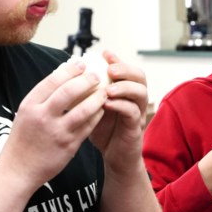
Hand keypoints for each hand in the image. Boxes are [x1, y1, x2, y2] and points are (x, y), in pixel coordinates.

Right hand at [0, 59, 105, 189]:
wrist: (18, 170)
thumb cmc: (23, 139)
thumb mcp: (26, 113)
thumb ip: (42, 97)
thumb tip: (63, 75)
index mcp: (30, 105)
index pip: (53, 80)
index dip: (70, 69)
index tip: (81, 64)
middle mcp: (43, 117)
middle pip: (69, 91)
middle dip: (87, 80)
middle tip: (97, 76)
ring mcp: (57, 132)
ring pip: (84, 109)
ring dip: (97, 98)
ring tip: (104, 91)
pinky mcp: (69, 145)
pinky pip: (88, 126)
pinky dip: (97, 115)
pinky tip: (102, 109)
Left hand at [87, 51, 149, 171]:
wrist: (112, 156)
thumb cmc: (103, 130)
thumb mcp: (94, 107)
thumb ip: (89, 91)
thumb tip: (70, 72)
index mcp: (126, 91)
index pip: (127, 69)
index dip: (118, 60)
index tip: (104, 54)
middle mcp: (135, 99)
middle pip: (140, 77)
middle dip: (125, 70)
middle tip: (110, 70)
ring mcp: (138, 113)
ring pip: (140, 93)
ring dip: (125, 88)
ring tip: (109, 88)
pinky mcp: (136, 128)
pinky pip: (133, 113)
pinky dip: (121, 106)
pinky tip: (107, 104)